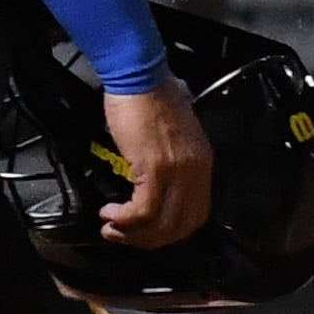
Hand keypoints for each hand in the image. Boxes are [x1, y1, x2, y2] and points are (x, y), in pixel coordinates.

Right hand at [101, 80, 212, 248]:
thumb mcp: (172, 131)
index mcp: (203, 162)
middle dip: (151, 240)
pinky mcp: (155, 167)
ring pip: (163, 224)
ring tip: (112, 229)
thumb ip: (173, 153)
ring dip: (134, 235)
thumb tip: (158, 167)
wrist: (139, 74)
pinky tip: (110, 213)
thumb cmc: (150, 95)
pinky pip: (143, 210)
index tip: (148, 230)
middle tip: (125, 236)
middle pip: (182, 225)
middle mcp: (196, 170)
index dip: (172, 229)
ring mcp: (178, 170)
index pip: (197, 212)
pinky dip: (125, 219)